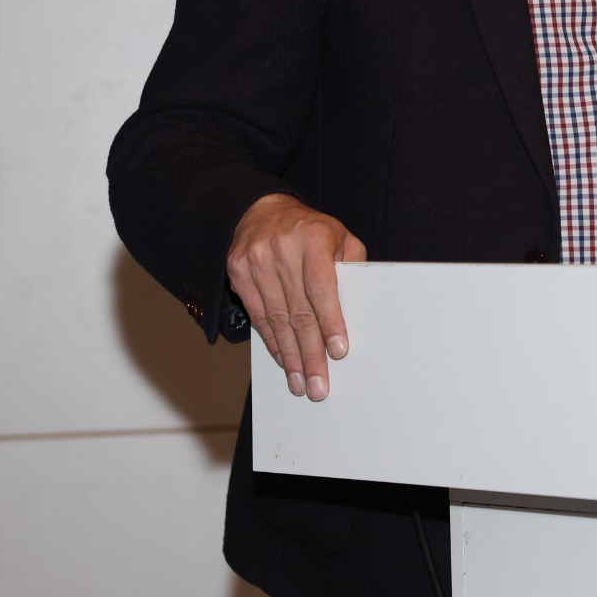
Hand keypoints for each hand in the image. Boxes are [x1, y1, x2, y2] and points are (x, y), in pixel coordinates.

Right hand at [226, 193, 366, 399]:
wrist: (262, 210)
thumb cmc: (311, 230)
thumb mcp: (340, 236)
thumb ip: (351, 267)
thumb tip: (358, 308)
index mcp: (313, 237)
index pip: (321, 285)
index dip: (330, 320)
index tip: (339, 351)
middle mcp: (282, 249)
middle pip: (298, 310)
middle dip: (310, 353)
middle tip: (318, 385)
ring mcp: (256, 260)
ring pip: (276, 318)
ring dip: (290, 356)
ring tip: (300, 383)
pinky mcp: (238, 272)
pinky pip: (258, 315)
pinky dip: (272, 341)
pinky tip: (284, 360)